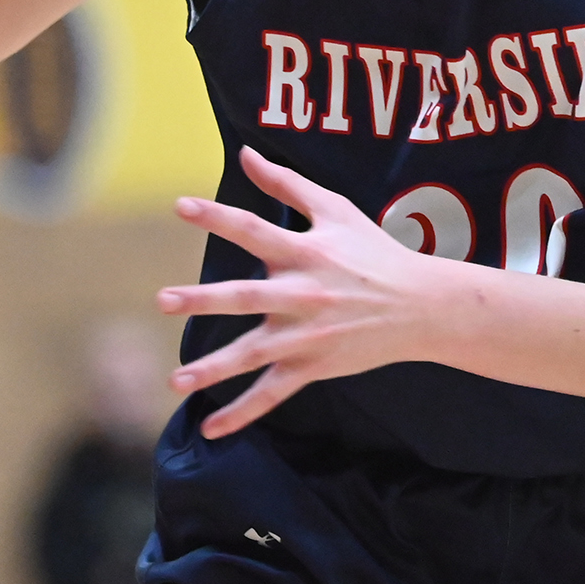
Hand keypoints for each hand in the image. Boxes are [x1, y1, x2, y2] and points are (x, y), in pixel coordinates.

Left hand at [157, 146, 458, 437]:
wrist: (421, 307)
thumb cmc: (375, 253)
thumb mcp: (337, 210)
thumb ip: (289, 183)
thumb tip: (246, 154)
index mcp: (306, 252)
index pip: (255, 230)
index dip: (218, 217)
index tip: (180, 205)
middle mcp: (303, 294)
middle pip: (246, 296)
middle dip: (205, 299)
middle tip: (164, 300)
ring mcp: (307, 335)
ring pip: (254, 354)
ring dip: (214, 368)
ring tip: (176, 380)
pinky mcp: (313, 365)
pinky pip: (272, 393)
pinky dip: (242, 413)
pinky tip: (210, 429)